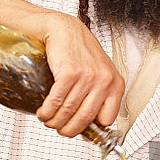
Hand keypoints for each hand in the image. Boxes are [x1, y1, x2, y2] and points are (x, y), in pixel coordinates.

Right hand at [36, 12, 124, 137]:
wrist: (64, 29)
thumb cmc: (80, 52)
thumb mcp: (98, 73)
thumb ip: (98, 97)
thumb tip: (87, 129)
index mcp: (116, 84)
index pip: (106, 120)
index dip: (89, 128)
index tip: (77, 129)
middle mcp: (105, 81)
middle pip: (84, 119)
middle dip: (67, 130)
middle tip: (59, 129)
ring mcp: (88, 76)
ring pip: (68, 111)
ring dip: (54, 121)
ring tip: (48, 120)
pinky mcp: (70, 72)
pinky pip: (56, 101)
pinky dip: (47, 111)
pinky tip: (43, 112)